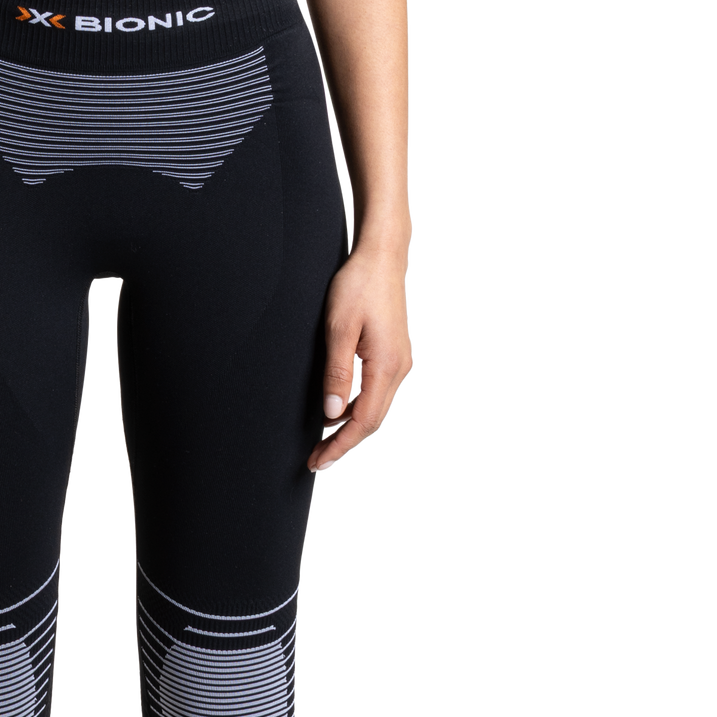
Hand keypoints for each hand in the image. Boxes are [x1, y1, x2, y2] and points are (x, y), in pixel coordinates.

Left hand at [308, 242, 413, 475]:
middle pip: (372, 421)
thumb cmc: (359, 284)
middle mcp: (399, 369)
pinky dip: (357, 409)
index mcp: (386, 366)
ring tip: (322, 441)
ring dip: (350, 427)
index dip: (339, 445)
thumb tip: (332, 414)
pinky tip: (337, 412)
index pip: (362, 421)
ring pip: (375, 409)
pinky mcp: (395, 356)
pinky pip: (377, 393)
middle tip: (316, 459)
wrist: (382, 255)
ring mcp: (400, 363)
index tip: (318, 461)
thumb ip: (337, 374)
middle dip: (343, 443)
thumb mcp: (339, 329)